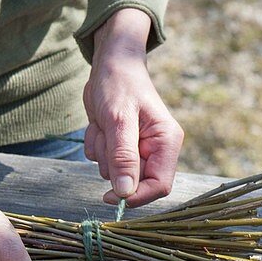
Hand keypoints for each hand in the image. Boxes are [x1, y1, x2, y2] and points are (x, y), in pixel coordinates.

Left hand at [84, 8, 183, 207]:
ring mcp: (137, 148)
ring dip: (101, 152)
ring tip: (103, 124)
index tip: (111, 196)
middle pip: (133, 181)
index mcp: (166, 142)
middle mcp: (156, 148)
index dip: (136, 195)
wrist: (109, 63)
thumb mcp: (119, 120)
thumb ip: (123, 156)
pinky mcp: (119, 145)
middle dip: (113, 163)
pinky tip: (99, 124)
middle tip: (106, 135)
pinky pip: (101, 161)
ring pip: (113, 172)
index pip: (160, 186)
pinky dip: (95, 145)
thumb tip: (125, 193)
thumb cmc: (119, 84)